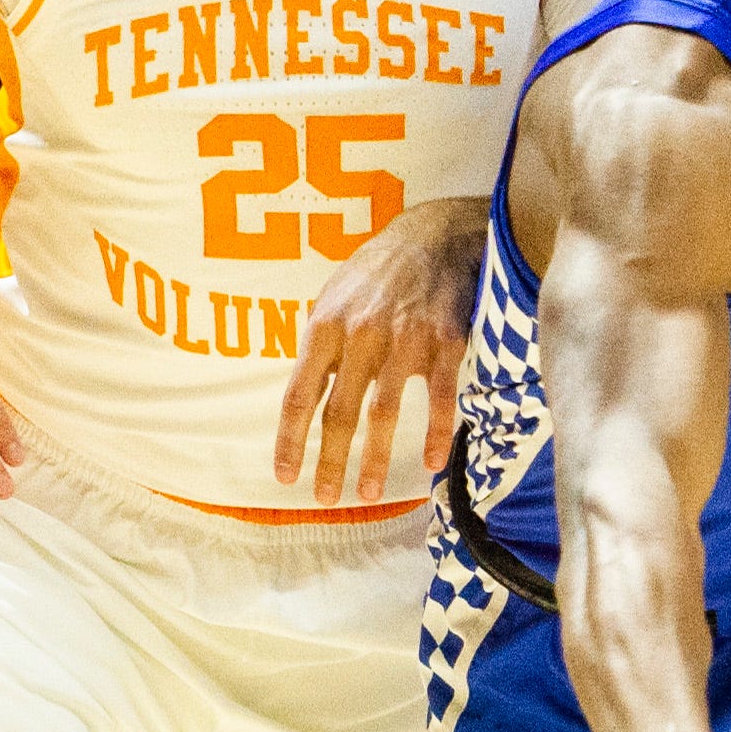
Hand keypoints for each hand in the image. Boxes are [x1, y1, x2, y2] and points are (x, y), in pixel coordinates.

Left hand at [275, 195, 486, 503]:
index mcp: (325, 326)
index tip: (284, 476)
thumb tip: (309, 389)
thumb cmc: (378, 269)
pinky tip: (432, 461)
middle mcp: (361, 335)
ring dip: (376, 459)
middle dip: (330, 462)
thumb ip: (321, 344)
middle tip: (325, 499)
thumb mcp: (335, 296)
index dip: (290, 440)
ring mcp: (405, 339)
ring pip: (385, 412)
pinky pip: (441, 396)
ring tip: (369, 493)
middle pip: (340, 412)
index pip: (300, 394)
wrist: (437, 233)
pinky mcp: (446, 340)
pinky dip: (437, 432)